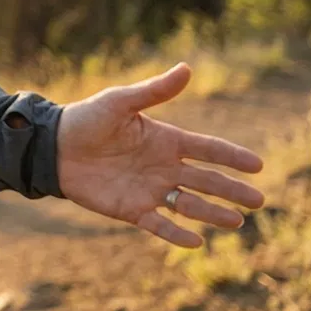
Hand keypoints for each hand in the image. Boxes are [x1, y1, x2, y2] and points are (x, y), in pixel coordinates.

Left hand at [56, 62, 265, 247]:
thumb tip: (186, 68)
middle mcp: (164, 167)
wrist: (52, 146)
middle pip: (206, 181)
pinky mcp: (131, 209)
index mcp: (165, 140)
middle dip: (232, 191)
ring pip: (189, 205)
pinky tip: (196, 241)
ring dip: (212, 213)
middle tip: (258, 201)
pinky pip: (159, 225)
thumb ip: (154, 91)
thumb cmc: (86, 119)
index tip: (257, 165)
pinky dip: (176, 235)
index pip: (207, 149)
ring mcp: (150, 189)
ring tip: (236, 221)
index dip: (231, 157)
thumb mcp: (120, 102)